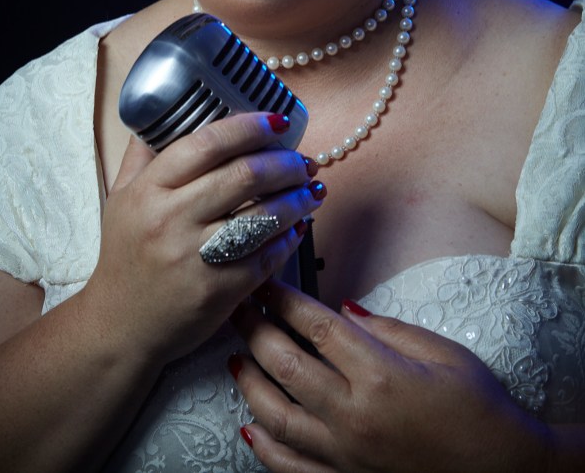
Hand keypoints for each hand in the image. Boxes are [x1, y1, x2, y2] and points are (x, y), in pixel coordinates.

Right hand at [81, 114, 324, 364]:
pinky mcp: (219, 291)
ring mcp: (196, 257)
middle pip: (244, 175)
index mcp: (150, 190)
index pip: (208, 144)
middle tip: (303, 161)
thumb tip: (166, 111)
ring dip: (297, 198)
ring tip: (313, 188)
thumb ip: (144, 153)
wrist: (119, 325)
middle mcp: (171, 219)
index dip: (250, 127)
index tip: (278, 122)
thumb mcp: (121, 197)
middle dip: (285, 163)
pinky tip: (300, 225)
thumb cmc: (125, 255)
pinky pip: (267, 256)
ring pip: (263, 215)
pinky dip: (290, 238)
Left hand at [229, 280, 552, 472]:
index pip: (315, 326)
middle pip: (284, 364)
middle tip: (239, 308)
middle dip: (254, 331)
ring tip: (236, 357)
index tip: (264, 283)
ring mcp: (345, 453)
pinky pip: (290, 466)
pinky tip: (250, 426)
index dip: (284, 299)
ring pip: (275, 416)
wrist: (501, 469)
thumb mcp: (441, 351)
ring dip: (248, 382)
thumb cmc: (477, 406)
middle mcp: (354, 414)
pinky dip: (264, 446)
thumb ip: (386, 327)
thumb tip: (344, 310)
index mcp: (379, 374)